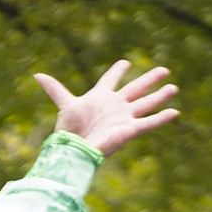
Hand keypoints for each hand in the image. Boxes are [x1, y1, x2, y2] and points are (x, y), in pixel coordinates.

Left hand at [34, 60, 178, 154]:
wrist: (76, 149)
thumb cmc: (70, 129)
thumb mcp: (65, 104)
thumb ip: (54, 89)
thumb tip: (37, 74)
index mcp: (100, 97)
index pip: (111, 80)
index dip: (117, 71)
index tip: (125, 63)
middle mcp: (114, 106)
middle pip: (135, 88)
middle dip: (149, 79)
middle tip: (164, 70)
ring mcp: (123, 117)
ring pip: (146, 103)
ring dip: (160, 95)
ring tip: (173, 87)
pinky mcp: (130, 129)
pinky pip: (149, 122)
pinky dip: (162, 118)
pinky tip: (175, 112)